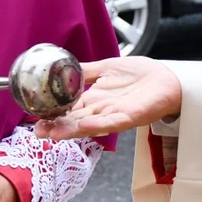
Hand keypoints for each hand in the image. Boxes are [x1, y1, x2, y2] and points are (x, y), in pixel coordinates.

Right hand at [33, 57, 182, 139]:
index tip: (35, 117)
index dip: (52, 114)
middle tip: (38, 131)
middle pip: (74, 121)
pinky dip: (98, 125)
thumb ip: (85, 70)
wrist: (167, 77)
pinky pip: (112, 123)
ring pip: (89, 125)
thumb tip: (61, 67)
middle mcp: (101, 110)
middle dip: (55, 127)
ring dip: (71, 130)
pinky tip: (83, 126)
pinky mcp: (131, 116)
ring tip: (53, 133)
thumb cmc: (139, 73)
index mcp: (94, 98)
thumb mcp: (106, 67)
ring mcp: (115, 115)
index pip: (68, 110)